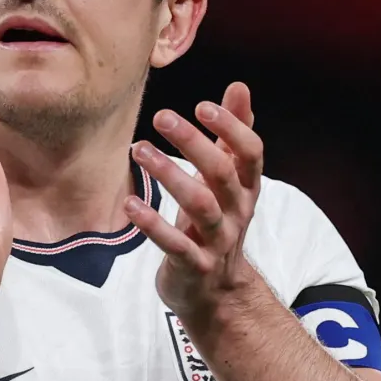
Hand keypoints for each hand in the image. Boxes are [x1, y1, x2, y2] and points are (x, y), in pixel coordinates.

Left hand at [126, 82, 264, 322]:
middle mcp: (237, 212)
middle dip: (194, 143)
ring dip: (169, 174)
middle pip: (221, 173)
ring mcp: (217, 241)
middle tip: (162, 116)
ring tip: (138, 149)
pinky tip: (130, 203)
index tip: (204, 106)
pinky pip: (175, 244)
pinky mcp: (194, 265)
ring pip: (200, 205)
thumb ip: (232, 135)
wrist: (216, 292)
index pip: (250, 153)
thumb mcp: (228, 180)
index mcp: (246, 188)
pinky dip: (153, 224)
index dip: (232, 128)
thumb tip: (239, 87)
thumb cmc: (216, 223)